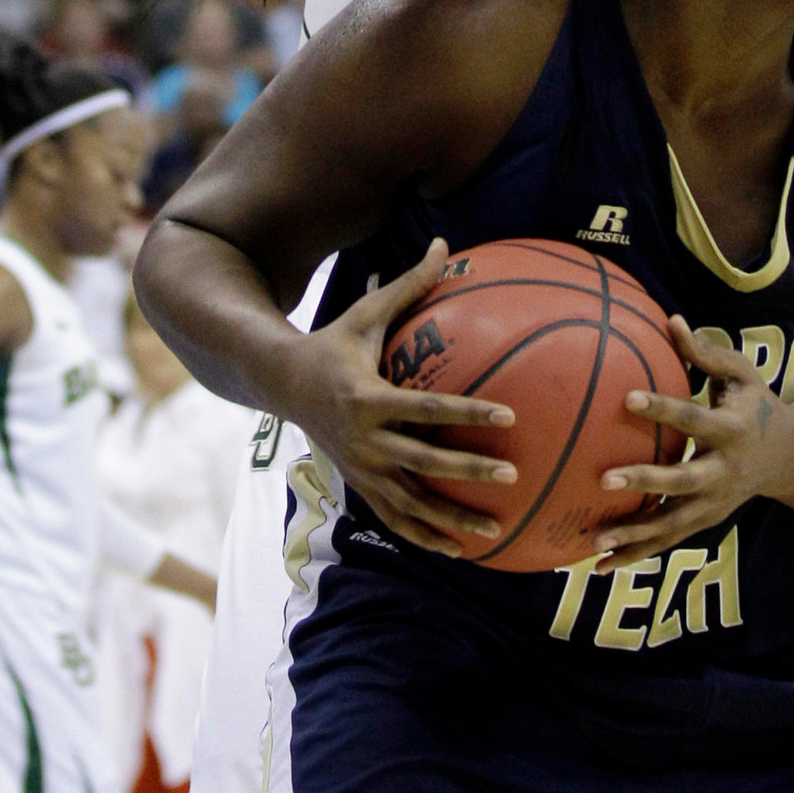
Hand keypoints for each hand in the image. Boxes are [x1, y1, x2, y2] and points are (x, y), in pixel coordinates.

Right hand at [284, 241, 517, 558]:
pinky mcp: (358, 484)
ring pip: (410, 502)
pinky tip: (458, 549)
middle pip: (423, 462)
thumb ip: (410, 284)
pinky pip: (394, 517)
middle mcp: (364, 438)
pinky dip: (424, 535)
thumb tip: (445, 244)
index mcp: (368, 397)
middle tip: (512, 476)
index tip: (509, 417)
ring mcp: (360, 467)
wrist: (281, 384)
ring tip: (495, 530)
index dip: (469, 414)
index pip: (428, 410)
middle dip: (468, 472)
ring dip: (451, 518)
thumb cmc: (332, 341)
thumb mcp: (366, 312)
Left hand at [592, 318, 787, 571]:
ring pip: (673, 524)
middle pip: (682, 481)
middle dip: (646, 482)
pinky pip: (669, 541)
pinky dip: (638, 554)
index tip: (627, 398)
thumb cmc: (756, 404)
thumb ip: (705, 353)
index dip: (663, 409)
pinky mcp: (705, 522)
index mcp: (732, 430)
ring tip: (595, 541)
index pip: (693, 418)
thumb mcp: (741, 373)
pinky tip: (602, 564)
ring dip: (635, 534)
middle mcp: (723, 471)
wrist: (791, 457)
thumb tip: (670, 318)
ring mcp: (715, 503)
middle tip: (603, 479)